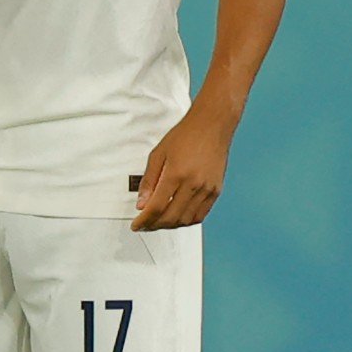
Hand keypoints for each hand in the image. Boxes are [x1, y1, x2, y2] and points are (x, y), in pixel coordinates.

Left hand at [132, 102, 237, 231]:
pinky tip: (177, 216)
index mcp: (176, 174)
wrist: (212, 126)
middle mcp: (193, 184)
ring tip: (159, 221)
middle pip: (171, 217)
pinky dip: (186, 221)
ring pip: (186, 220)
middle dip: (155, 225)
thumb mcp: (158, 154)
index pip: (157, 207)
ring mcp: (207, 189)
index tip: (136, 225)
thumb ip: (148, 181)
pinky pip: (200, 215)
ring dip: (170, 225)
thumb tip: (141, 204)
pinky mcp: (216, 191)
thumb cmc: (185, 136)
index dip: (144, 220)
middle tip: (145, 224)